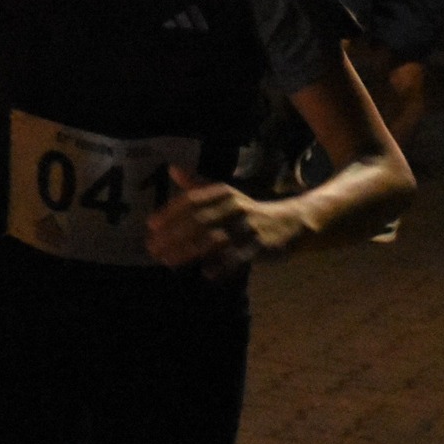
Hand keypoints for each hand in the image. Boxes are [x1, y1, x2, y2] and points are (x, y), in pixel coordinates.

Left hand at [146, 168, 301, 279]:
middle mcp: (234, 206)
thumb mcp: (225, 194)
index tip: (150, 225)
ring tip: (168, 261)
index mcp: (223, 192)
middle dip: (172, 236)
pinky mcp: (261, 246)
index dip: (170, 212)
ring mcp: (248, 227)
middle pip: (198, 221)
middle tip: (152, 248)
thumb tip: (171, 169)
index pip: (192, 200)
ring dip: (188, 252)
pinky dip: (221, 266)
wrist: (292, 221)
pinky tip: (205, 274)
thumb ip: (197, 186)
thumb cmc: (248, 210)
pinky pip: (238, 258)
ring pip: (214, 240)